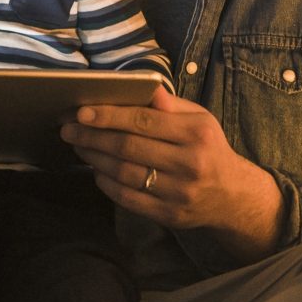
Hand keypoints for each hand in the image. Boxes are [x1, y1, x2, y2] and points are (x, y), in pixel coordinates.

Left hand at [58, 85, 282, 259]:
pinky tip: (96, 170)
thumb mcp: (200, 119)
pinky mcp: (170, 216)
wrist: (233, 196)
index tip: (81, 112)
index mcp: (196, 133)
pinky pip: (128, 199)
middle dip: (92, 137)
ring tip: (79, 146)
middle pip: (129, 147)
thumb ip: (171, 104)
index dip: (108, 116)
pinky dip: (106, 184)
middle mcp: (190, 163)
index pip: (144, 121)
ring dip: (94, 159)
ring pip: (125, 173)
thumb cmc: (209, 149)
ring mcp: (180, 193)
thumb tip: (143, 86)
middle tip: (68, 129)